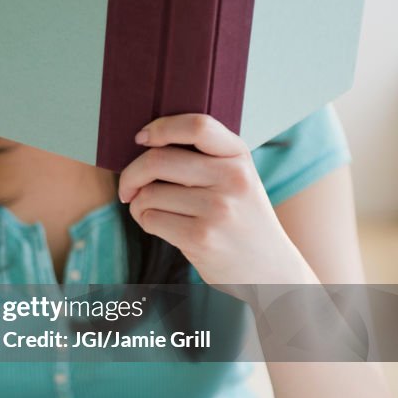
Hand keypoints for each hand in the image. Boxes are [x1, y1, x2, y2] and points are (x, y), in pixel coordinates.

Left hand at [117, 113, 315, 287]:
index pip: (197, 126)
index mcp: (239, 156)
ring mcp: (217, 209)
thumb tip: (145, 143)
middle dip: (131, 174)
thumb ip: (205, 157)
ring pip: (149, 193)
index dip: (161, 128)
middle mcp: (232, 179)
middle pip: (158, 160)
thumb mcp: (237, 179)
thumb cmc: (241, 219)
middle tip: (128, 186)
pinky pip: (150, 219)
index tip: (142, 138)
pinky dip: (145, 221)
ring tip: (152, 211)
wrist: (269, 271)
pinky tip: (159, 226)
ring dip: (138, 203)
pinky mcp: (201, 238)